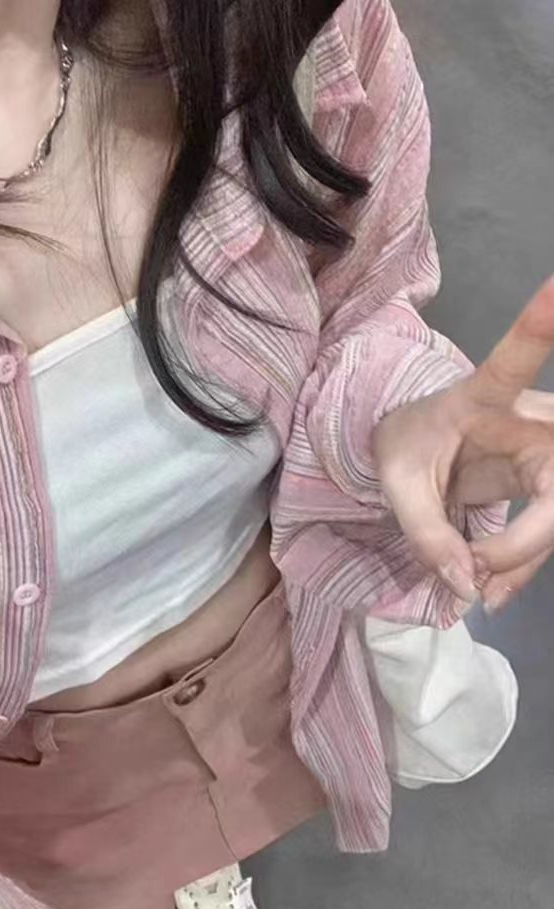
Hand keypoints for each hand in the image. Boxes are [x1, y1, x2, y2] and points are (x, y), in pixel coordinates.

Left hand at [373, 275, 553, 610]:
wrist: (415, 446)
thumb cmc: (406, 443)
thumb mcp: (399, 486)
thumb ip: (427, 534)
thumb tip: (466, 586)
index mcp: (482, 398)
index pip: (512, 363)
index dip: (535, 330)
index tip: (553, 291)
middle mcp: (531, 419)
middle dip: (522, 543)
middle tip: (473, 570)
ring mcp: (548, 452)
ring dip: (518, 564)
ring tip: (472, 587)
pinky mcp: (548, 483)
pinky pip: (546, 533)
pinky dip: (518, 568)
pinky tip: (489, 590)